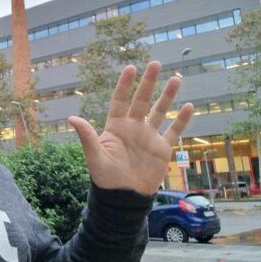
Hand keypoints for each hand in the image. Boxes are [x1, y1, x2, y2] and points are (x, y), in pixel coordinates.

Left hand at [68, 61, 193, 195]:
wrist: (123, 198)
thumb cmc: (106, 177)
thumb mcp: (95, 156)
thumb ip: (87, 136)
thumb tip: (72, 118)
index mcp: (116, 127)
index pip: (120, 100)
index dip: (125, 84)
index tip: (131, 67)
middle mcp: (133, 128)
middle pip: (141, 100)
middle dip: (148, 83)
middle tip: (155, 63)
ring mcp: (148, 137)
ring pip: (160, 111)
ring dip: (167, 96)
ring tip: (175, 78)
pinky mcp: (162, 149)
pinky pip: (173, 131)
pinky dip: (181, 120)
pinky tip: (188, 106)